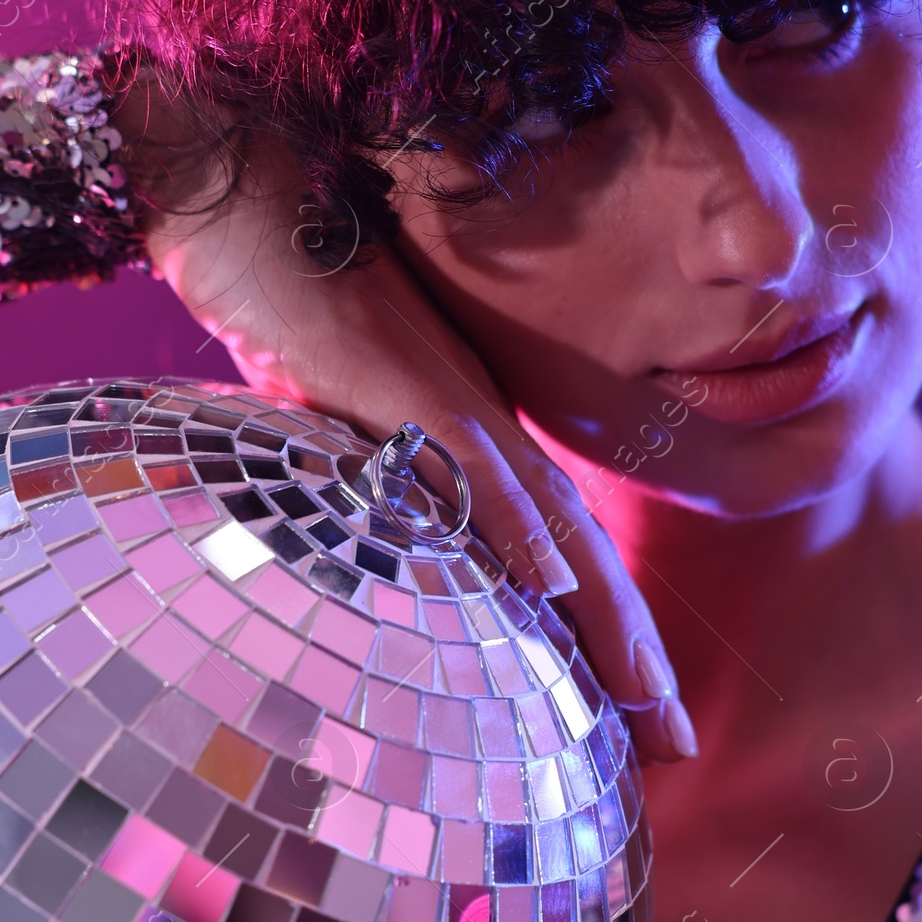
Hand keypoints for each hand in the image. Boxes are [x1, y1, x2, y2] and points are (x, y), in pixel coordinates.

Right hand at [120, 98, 694, 764]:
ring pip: (546, 527)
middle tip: (679, 748)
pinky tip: (556, 588)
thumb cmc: (273, 278)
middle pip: (575, 560)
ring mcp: (444, 402)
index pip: (550, 554)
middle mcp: (475, 428)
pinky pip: (467, 466)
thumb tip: (346, 533)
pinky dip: (514, 528)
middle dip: (629, 663)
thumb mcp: (316, 405)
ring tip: (651, 707)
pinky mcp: (400, 376)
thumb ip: (351, 468)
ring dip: (603, 622)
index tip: (633, 720)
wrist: (241, 173)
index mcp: (463, 441)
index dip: (598, 638)